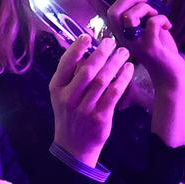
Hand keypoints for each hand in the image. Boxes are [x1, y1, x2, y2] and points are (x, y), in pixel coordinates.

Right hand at [49, 33, 133, 167]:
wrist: (74, 147)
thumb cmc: (70, 115)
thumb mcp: (61, 96)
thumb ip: (70, 76)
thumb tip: (84, 49)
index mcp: (56, 89)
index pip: (65, 63)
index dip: (77, 48)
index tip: (87, 36)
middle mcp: (68, 98)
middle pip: (87, 70)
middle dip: (101, 53)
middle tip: (112, 41)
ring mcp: (84, 109)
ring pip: (102, 80)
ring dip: (114, 63)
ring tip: (123, 52)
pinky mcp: (100, 117)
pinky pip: (114, 93)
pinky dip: (122, 79)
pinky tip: (128, 69)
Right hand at [101, 0, 184, 89]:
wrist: (171, 74)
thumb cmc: (162, 48)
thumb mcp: (155, 23)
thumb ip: (152, 3)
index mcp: (119, 30)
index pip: (101, 11)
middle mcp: (121, 37)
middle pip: (114, 11)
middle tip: (145, 0)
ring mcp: (133, 43)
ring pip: (130, 15)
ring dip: (147, 8)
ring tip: (157, 16)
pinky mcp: (148, 47)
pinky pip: (152, 22)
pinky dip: (162, 18)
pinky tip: (167, 25)